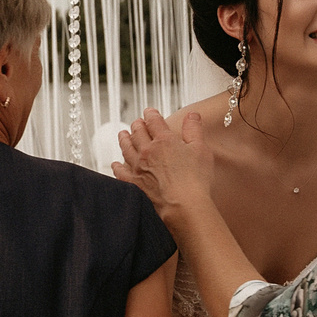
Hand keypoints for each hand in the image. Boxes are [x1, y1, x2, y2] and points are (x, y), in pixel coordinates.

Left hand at [114, 108, 215, 222]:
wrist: (183, 205)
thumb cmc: (195, 179)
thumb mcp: (200, 149)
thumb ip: (194, 130)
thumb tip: (192, 115)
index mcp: (164, 140)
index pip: (154, 121)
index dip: (151, 114)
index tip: (149, 112)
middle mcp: (147, 151)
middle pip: (138, 132)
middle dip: (137, 125)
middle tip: (137, 122)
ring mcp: (138, 167)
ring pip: (126, 148)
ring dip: (124, 139)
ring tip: (122, 134)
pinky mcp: (133, 182)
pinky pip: (120, 172)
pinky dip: (117, 166)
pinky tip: (115, 164)